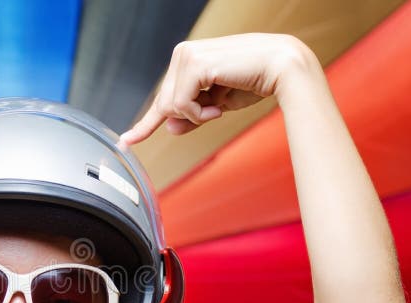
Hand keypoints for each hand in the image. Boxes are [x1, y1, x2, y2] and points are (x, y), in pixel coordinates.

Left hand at [120, 33, 315, 142]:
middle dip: (190, 116)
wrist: (283, 70)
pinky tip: (218, 106)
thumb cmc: (255, 81)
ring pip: (170, 107)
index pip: (163, 97)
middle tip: (217, 109)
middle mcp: (183, 54)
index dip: (145, 124)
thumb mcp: (218, 104)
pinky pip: (181, 105)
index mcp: (188, 60)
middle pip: (166, 106)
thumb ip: (192, 116)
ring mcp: (186, 56)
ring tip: (220, 105)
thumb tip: (170, 127)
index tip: (127, 142)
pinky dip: (199, 113)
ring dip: (197, 115)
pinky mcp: (194, 64)